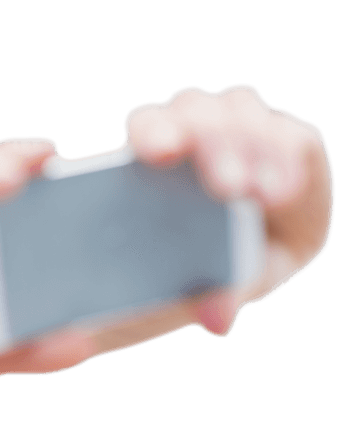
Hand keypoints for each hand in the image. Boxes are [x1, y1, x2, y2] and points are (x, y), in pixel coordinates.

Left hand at [116, 83, 332, 343]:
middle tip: (225, 190)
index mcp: (150, 148)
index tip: (161, 156)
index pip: (145, 125)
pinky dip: (285, 162)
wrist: (252, 259)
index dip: (152, 133)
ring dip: (251, 150)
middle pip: (193, 112)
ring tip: (257, 196)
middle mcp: (192, 123)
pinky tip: (282, 193)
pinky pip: (289, 136)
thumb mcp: (198, 282)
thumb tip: (219, 322)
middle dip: (210, 146)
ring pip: (240, 113)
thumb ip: (204, 296)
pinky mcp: (289, 134)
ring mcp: (240, 121)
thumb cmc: (200, 264)